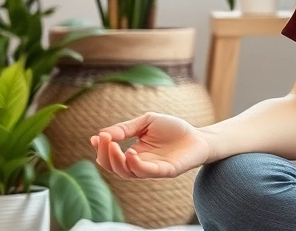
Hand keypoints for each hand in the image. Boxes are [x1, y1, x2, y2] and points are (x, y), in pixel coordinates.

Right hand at [89, 112, 211, 178]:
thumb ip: (126, 128)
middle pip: (114, 167)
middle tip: (104, 140)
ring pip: (126, 172)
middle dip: (105, 155)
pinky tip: (131, 153)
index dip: (101, 150)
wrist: (199, 136)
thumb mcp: (146, 122)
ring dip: (116, 160)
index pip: (111, 158)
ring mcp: (152, 170)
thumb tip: (103, 134)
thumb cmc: (173, 129)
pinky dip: (136, 165)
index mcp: (133, 154)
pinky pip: (146, 172)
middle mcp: (140, 164)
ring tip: (113, 145)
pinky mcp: (165, 171)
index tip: (96, 138)